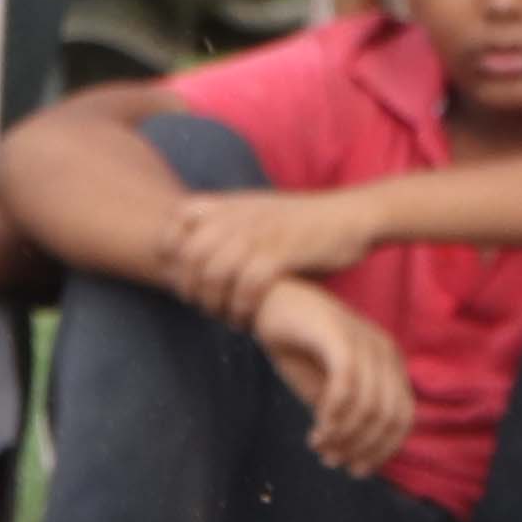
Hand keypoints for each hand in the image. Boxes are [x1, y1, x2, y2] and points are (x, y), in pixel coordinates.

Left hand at [160, 184, 385, 327]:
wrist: (351, 216)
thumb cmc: (303, 225)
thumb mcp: (259, 214)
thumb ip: (227, 227)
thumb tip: (192, 254)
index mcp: (232, 203)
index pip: (178, 218)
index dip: (170, 249)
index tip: (180, 274)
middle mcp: (241, 215)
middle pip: (190, 254)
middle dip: (190, 287)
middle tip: (202, 307)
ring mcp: (261, 233)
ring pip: (215, 273)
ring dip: (215, 303)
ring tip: (226, 317)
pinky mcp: (283, 252)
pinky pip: (248, 285)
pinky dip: (242, 308)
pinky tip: (247, 318)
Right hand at [251, 279, 416, 478]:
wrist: (268, 303)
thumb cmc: (297, 346)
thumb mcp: (326, 388)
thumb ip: (346, 414)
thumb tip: (355, 455)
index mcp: (388, 364)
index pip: (403, 417)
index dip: (382, 450)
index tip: (354, 468)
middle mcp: (384, 351)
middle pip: (390, 416)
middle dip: (363, 448)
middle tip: (333, 460)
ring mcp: (364, 341)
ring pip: (369, 406)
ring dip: (345, 437)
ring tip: (320, 446)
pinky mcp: (339, 336)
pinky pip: (346, 386)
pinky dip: (334, 417)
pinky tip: (317, 431)